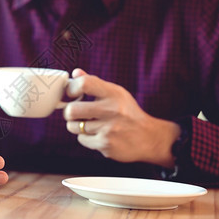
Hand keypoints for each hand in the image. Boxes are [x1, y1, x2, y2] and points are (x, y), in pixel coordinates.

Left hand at [64, 69, 179, 167]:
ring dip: (76, 126)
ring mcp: (108, 129)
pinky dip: (85, 137)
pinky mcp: (106, 144)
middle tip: (75, 113)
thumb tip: (75, 73)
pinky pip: (82, 139)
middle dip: (69, 112)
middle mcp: (111, 110)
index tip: (72, 94)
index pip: (84, 84)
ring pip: (74, 126)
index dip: (71, 89)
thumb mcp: (116, 93)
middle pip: (72, 110)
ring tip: (88, 124)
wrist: (149, 138)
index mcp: (114, 93)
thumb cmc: (128, 113)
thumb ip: (95, 83)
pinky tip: (97, 134)